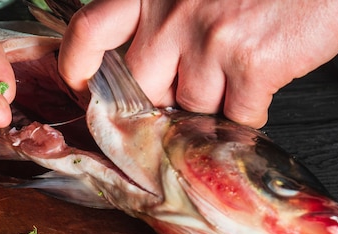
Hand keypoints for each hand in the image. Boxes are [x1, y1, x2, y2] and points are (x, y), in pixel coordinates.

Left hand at [59, 0, 337, 127]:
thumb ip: (163, 15)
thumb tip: (147, 67)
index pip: (90, 31)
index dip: (78, 66)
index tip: (82, 86)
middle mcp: (173, 12)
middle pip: (143, 86)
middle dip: (164, 96)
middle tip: (189, 86)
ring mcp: (211, 39)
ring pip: (191, 106)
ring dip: (212, 103)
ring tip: (237, 73)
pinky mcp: (251, 64)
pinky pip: (235, 117)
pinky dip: (246, 116)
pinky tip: (259, 90)